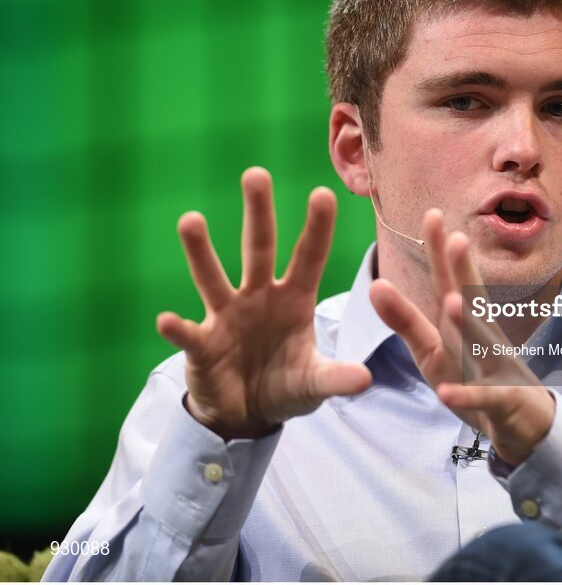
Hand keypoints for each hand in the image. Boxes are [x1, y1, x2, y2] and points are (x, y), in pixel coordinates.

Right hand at [157, 167, 371, 439]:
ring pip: (212, 277)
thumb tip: (366, 379)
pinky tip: (166, 320)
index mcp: (294, 299)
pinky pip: (188, 333)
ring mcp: (226, 316)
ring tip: (190, 220)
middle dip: (258, 213)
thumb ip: (336, 378)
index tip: (323, 193)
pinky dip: (177, 328)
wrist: (246, 415)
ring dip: (200, 251)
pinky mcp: (201, 344)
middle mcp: (259, 297)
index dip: (316, 228)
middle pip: (258, 249)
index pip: (309, 257)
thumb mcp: (314, 384)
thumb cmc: (285, 386)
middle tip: (255, 174)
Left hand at [369, 209, 554, 464]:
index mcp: (464, 322)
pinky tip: (447, 394)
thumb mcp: (433, 348)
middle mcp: (480, 338)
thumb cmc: (475, 376)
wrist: (522, 421)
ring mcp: (493, 368)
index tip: (432, 215)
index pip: (452, 281)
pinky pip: (480, 399)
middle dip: (462, 272)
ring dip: (467, 326)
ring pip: (480, 346)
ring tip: (452, 303)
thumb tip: (374, 284)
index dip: (442, 251)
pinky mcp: (499, 402)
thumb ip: (405, 319)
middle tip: (456, 238)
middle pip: (470, 301)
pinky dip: (465, 396)